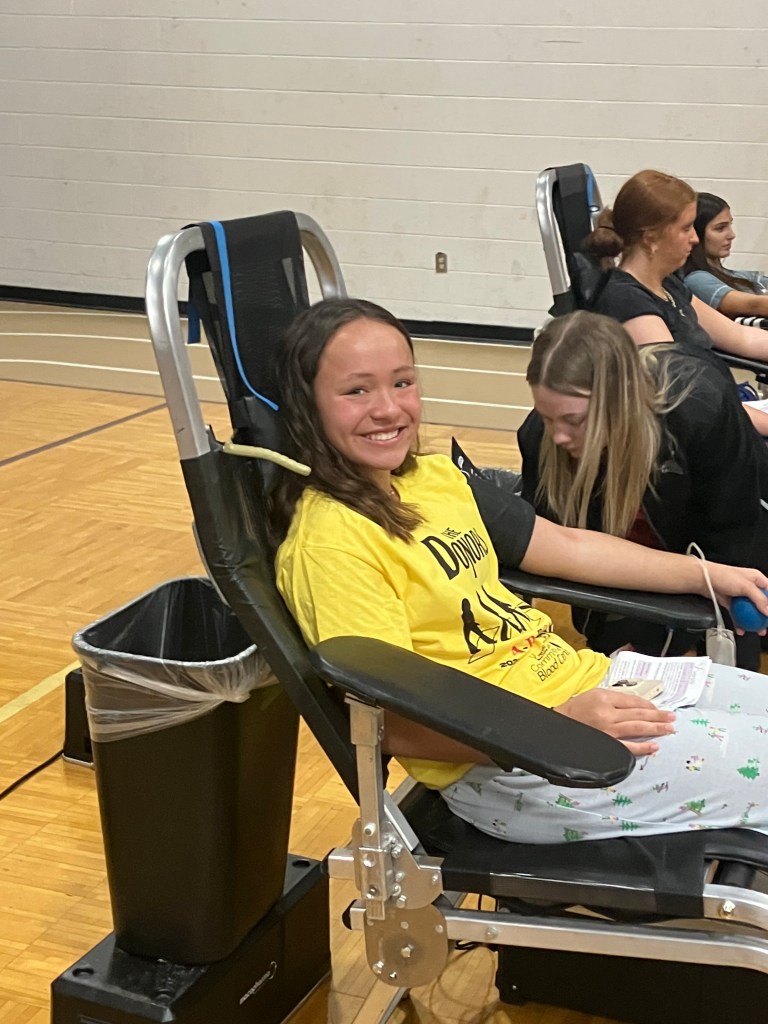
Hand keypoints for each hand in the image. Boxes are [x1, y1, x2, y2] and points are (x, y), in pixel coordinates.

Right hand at [554, 688, 674, 756]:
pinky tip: (654, 746)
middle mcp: (608, 714)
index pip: (633, 701)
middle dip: (658, 716)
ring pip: (637, 728)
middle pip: (639, 714)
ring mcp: (608, 731)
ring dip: (656, 729)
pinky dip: (642, 747)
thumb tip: (638, 704)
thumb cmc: (577, 707)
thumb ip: (615, 698)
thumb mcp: (595, 694)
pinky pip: (627, 747)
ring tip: (669, 728)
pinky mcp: (607, 744)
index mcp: (605, 698)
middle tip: (672, 717)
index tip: (658, 709)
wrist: (560, 723)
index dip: (648, 705)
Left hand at [703, 562, 767, 634]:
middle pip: (761, 604)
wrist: (705, 580)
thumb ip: (759, 599)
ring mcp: (740, 596)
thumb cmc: (724, 576)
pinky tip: (742, 629)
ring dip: (753, 622)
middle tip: (765, 626)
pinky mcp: (731, 603)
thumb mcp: (746, 586)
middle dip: (764, 616)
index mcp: (756, 579)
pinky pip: (738, 614)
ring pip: (750, 611)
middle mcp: (749, 587)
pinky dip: (740, 622)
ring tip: (757, 630)